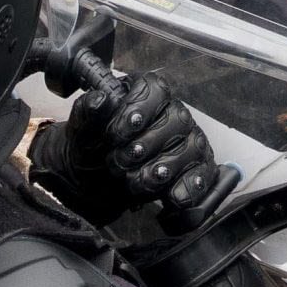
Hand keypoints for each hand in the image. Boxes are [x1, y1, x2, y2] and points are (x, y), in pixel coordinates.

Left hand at [33, 67, 221, 225]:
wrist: (93, 184)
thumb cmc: (91, 149)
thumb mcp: (81, 132)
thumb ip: (88, 113)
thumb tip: (101, 99)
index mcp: (143, 96)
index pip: (154, 89)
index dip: (138, 110)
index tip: (115, 135)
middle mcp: (171, 114)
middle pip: (177, 119)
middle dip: (147, 145)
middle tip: (120, 163)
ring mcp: (188, 141)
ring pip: (192, 147)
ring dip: (163, 169)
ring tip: (137, 182)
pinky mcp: (197, 168)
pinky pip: (205, 174)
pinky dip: (191, 187)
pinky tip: (173, 197)